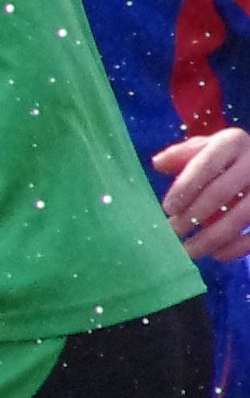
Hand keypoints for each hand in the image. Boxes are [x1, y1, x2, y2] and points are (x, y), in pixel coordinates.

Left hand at [156, 129, 249, 259]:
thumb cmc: (229, 157)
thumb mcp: (208, 148)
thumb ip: (183, 154)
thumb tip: (158, 163)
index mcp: (232, 142)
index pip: (205, 164)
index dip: (185, 187)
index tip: (167, 208)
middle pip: (220, 192)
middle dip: (192, 215)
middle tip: (172, 232)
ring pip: (239, 217)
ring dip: (211, 238)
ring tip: (188, 251)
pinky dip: (236, 248)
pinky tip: (216, 255)